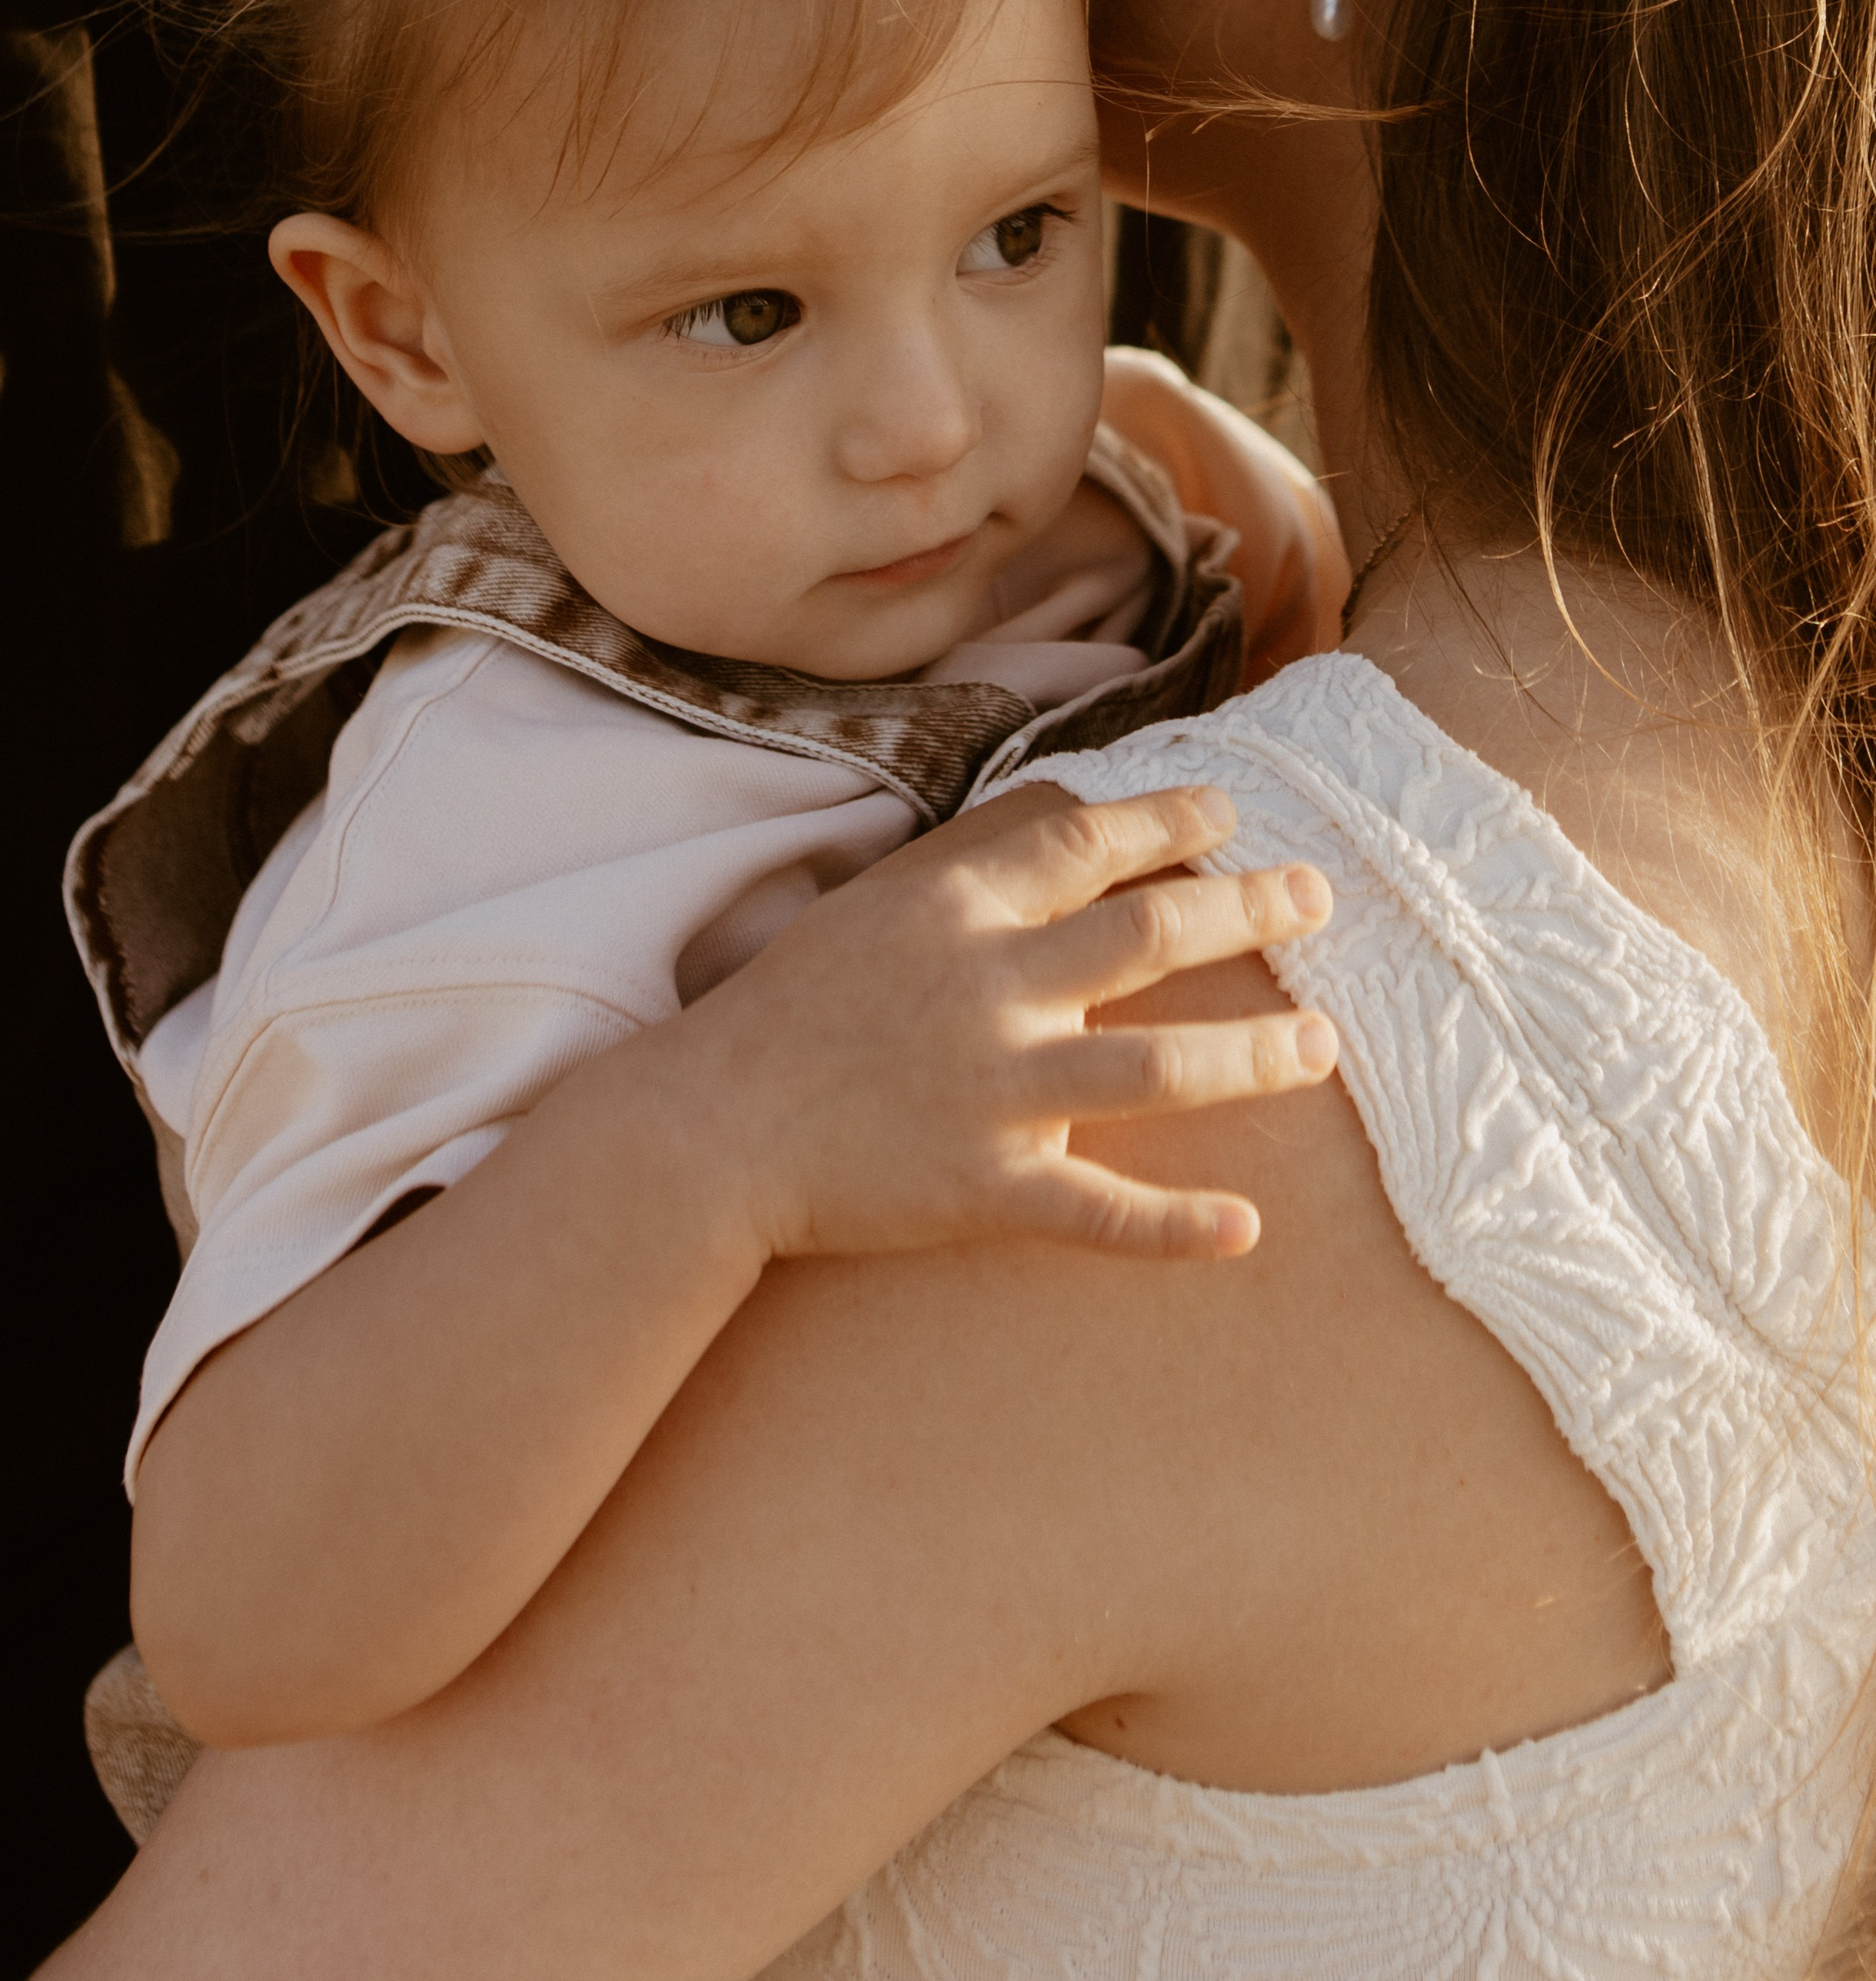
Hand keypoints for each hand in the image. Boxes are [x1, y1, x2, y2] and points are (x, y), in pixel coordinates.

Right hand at [700, 781, 1334, 1263]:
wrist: (707, 1131)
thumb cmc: (792, 1007)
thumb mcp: (875, 900)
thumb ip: (973, 853)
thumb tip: (1071, 804)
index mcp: (954, 909)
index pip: (1088, 842)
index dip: (1171, 820)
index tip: (1232, 813)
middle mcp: (986, 988)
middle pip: (1149, 935)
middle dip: (1248, 908)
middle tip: (1316, 894)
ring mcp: (991, 1092)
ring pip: (1154, 1067)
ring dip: (1252, 1054)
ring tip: (1323, 1041)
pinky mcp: (983, 1188)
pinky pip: (1097, 1210)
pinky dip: (1175, 1224)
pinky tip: (1248, 1227)